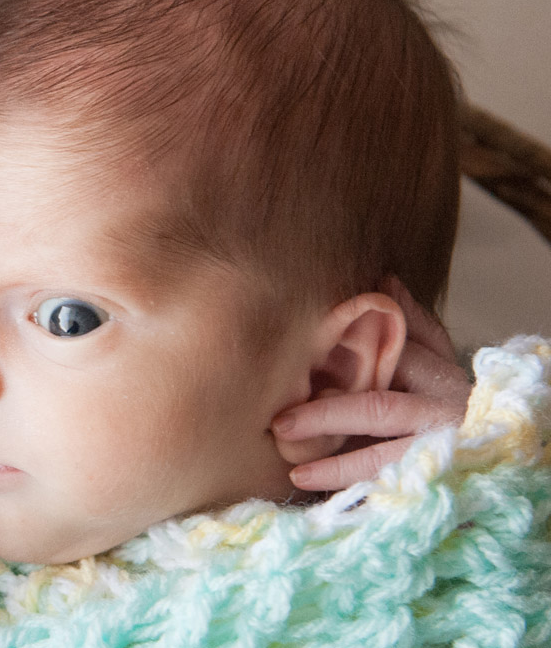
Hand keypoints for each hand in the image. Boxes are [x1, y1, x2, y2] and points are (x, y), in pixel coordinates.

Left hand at [274, 276, 470, 490]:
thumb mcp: (436, 356)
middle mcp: (445, 412)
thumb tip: (384, 280)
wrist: (498, 454)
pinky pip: (390, 491)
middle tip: (280, 423)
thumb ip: (411, 324)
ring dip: (337, 466)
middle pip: (379, 409)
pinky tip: (323, 498)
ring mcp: (441, 453)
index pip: (389, 362)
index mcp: (441, 374)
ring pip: (384, 457)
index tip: (297, 364)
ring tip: (297, 472)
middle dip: (327, 416)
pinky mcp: (434, 485)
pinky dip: (357, 494)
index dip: (341, 368)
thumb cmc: (446, 397)